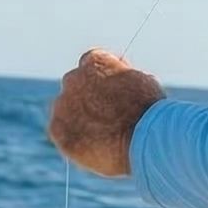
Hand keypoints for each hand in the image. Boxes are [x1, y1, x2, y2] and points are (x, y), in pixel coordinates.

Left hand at [49, 48, 164, 177]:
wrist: (143, 138)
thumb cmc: (149, 109)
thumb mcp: (142, 80)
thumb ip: (123, 77)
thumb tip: (122, 78)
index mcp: (94, 62)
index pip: (90, 64)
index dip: (101, 78)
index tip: (111, 90)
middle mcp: (73, 79)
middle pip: (75, 85)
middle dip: (87, 96)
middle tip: (106, 115)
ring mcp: (63, 105)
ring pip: (66, 109)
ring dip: (78, 117)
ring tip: (100, 134)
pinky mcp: (58, 130)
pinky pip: (60, 131)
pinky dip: (72, 136)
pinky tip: (90, 145)